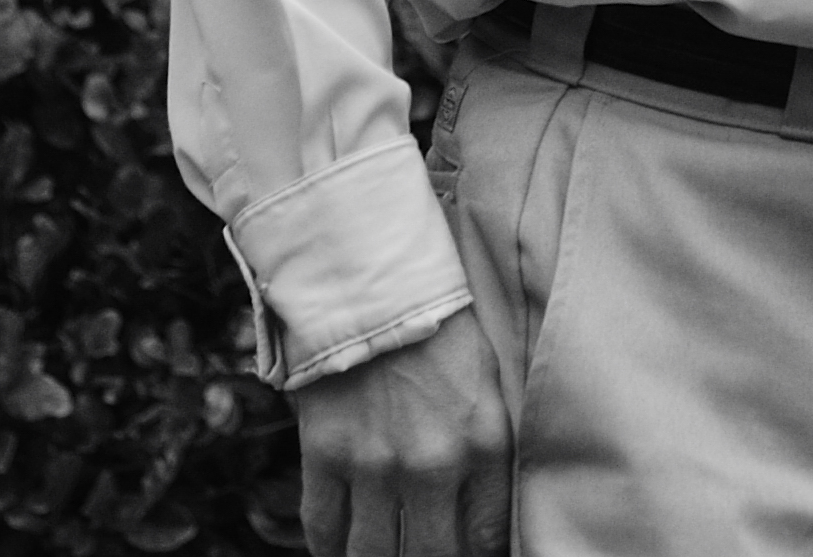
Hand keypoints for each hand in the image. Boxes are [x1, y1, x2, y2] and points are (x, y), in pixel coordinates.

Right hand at [290, 307, 510, 556]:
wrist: (377, 284)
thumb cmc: (441, 335)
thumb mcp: (489, 391)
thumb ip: (486, 457)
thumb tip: (479, 522)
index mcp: (484, 445)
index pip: (486, 540)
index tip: (465, 553)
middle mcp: (432, 464)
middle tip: (423, 549)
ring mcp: (374, 463)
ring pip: (373, 556)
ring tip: (384, 550)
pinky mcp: (325, 453)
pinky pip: (323, 529)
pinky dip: (331, 551)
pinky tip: (341, 550)